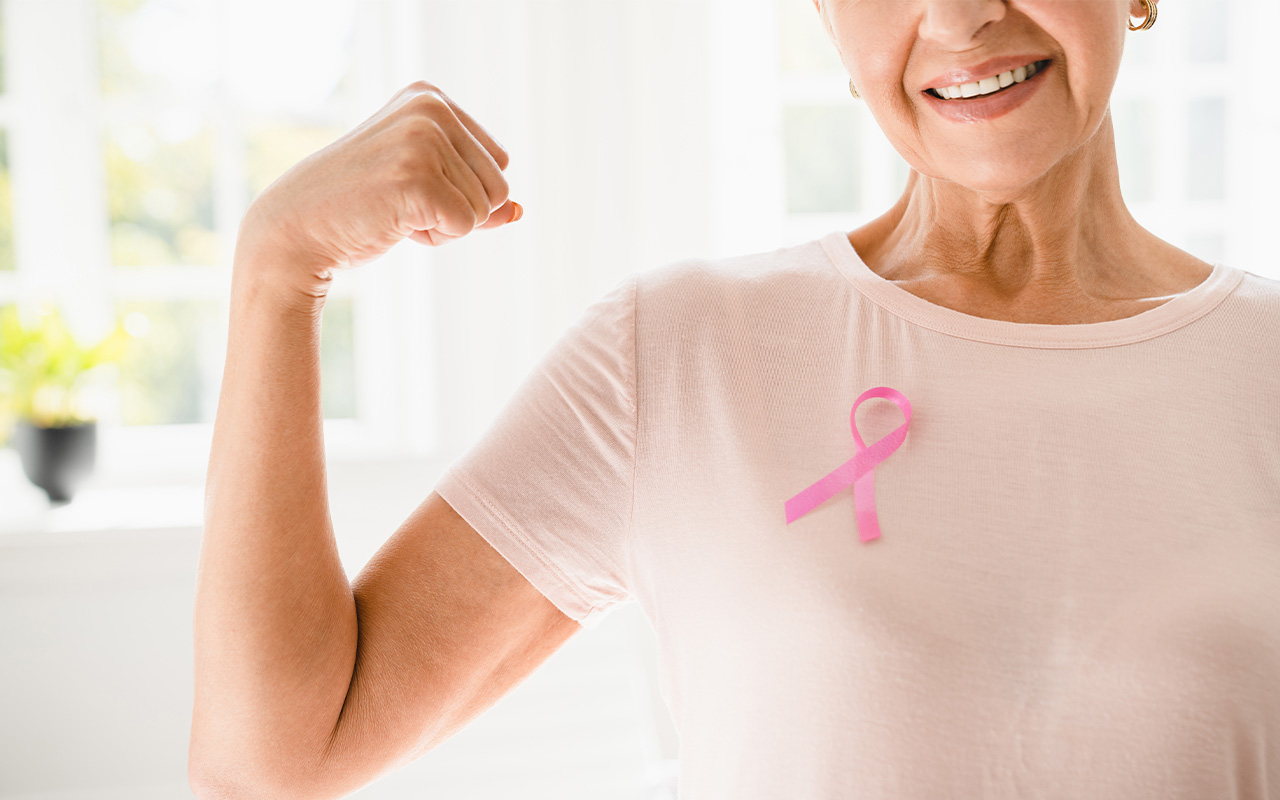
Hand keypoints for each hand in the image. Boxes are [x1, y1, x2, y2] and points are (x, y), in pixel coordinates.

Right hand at [236, 80, 520, 281]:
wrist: (295, 229)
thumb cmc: (359, 210)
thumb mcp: (425, 190)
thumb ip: (475, 195)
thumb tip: (520, 211)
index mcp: (431, 98)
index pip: (498, 162)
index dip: (461, 192)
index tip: (408, 187)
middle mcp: (431, 108)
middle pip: (499, 186)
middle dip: (457, 211)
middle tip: (400, 204)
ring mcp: (424, 139)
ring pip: (486, 208)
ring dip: (444, 226)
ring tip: (394, 211)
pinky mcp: (419, 177)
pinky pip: (467, 225)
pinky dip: (435, 238)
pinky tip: (393, 223)